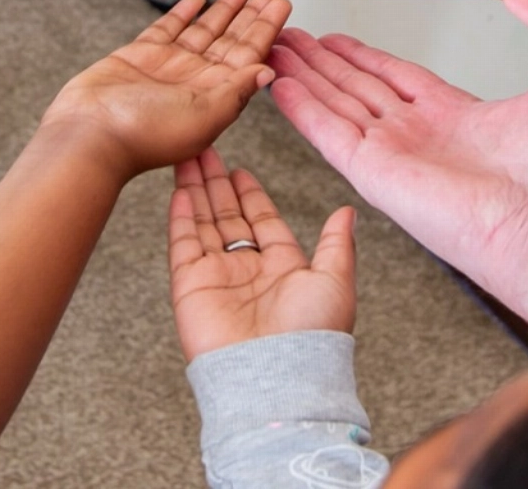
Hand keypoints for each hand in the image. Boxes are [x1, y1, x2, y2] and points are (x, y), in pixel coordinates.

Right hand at [43, 0, 291, 175]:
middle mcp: (196, 81)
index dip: (268, 28)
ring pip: (205, 30)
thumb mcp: (203, 117)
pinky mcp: (140, 56)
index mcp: (216, 96)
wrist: (89, 134)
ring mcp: (169, 67)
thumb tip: (268, 71)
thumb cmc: (145, 135)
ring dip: (226, 8)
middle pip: (233, 39)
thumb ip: (236, 92)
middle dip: (253, 13)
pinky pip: (169, 29)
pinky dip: (184, 13)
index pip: (250, 55)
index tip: (283, 2)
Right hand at [168, 147, 355, 361]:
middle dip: (218, 183)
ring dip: (196, 190)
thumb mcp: (336, 281)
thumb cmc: (313, 337)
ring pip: (203, 223)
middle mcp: (248, 271)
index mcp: (284, 269)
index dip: (250, 194)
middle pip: (228, 216)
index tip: (238, 169)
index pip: (263, 221)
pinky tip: (179, 189)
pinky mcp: (190, 285)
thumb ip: (337, 243)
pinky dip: (180, 214)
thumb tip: (348, 212)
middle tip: (206, 150)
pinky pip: (183, 242)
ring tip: (188, 157)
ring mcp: (218, 277)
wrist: (276, 378)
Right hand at [268, 29, 527, 279]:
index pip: (392, 79)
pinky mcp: (372, 171)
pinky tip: (274, 83)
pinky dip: (299, 107)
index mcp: (450, 119)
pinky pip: (326, 131)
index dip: (360, 57)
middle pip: (353, 89)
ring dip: (302, 76)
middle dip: (319, 62)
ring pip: (333, 104)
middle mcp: (414, 136)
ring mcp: (389, 153)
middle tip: (287, 35)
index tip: (331, 37)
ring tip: (272, 48)